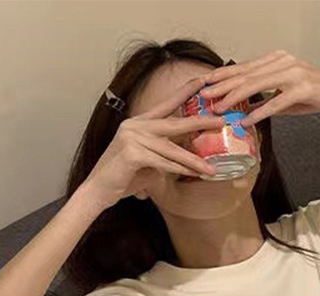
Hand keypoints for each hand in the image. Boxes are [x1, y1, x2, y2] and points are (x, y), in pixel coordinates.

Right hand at [81, 76, 225, 206]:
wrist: (98, 190)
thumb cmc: (124, 177)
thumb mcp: (148, 160)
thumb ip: (165, 153)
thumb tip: (189, 155)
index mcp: (139, 122)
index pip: (166, 104)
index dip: (185, 91)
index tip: (203, 81)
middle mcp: (135, 125)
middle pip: (174, 122)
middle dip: (199, 122)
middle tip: (221, 121)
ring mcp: (132, 137)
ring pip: (171, 149)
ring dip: (193, 160)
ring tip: (211, 168)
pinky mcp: (131, 153)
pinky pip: (162, 162)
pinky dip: (177, 170)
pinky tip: (191, 175)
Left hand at [198, 50, 319, 128]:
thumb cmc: (318, 95)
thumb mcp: (287, 96)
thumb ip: (267, 98)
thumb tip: (246, 109)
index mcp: (278, 60)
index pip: (245, 68)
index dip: (223, 76)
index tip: (205, 85)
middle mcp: (284, 62)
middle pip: (246, 75)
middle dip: (222, 87)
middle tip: (203, 97)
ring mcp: (293, 73)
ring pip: (256, 85)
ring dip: (234, 99)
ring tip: (218, 109)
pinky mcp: (303, 88)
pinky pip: (275, 102)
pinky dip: (259, 112)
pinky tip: (246, 120)